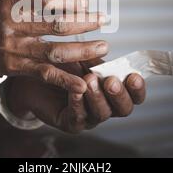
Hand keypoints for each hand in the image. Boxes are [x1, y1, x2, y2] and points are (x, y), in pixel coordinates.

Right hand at [0, 0, 107, 93]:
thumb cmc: (1, 19)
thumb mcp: (14, 1)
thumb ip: (40, 0)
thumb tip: (79, 1)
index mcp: (13, 4)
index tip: (86, 2)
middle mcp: (13, 26)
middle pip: (55, 25)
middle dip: (84, 22)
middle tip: (103, 19)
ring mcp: (15, 49)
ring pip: (54, 51)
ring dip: (82, 50)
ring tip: (102, 47)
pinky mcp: (16, 68)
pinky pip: (45, 74)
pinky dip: (65, 80)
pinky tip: (83, 83)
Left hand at [8, 59, 145, 132]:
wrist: (34, 78)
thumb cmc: (62, 66)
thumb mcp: (82, 58)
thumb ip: (95, 58)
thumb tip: (105, 48)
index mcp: (114, 90)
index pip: (134, 95)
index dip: (138, 89)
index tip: (133, 76)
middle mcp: (106, 106)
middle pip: (123, 109)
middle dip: (119, 95)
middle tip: (111, 81)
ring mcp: (90, 117)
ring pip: (101, 113)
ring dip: (97, 97)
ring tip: (89, 80)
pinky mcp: (70, 123)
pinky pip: (78, 117)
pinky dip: (78, 103)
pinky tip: (76, 91)